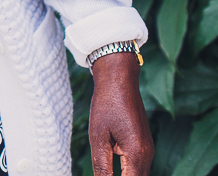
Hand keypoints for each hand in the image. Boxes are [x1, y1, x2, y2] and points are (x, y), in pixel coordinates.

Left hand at [89, 52, 152, 175]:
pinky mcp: (143, 144)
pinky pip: (137, 165)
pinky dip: (126, 170)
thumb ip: (102, 164)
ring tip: (106, 171)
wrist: (119, 80)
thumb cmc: (107, 104)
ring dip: (124, 175)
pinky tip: (112, 166)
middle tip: (102, 174)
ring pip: (137, 174)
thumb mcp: (98, 136)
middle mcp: (147, 154)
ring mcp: (147, 149)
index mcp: (137, 153)